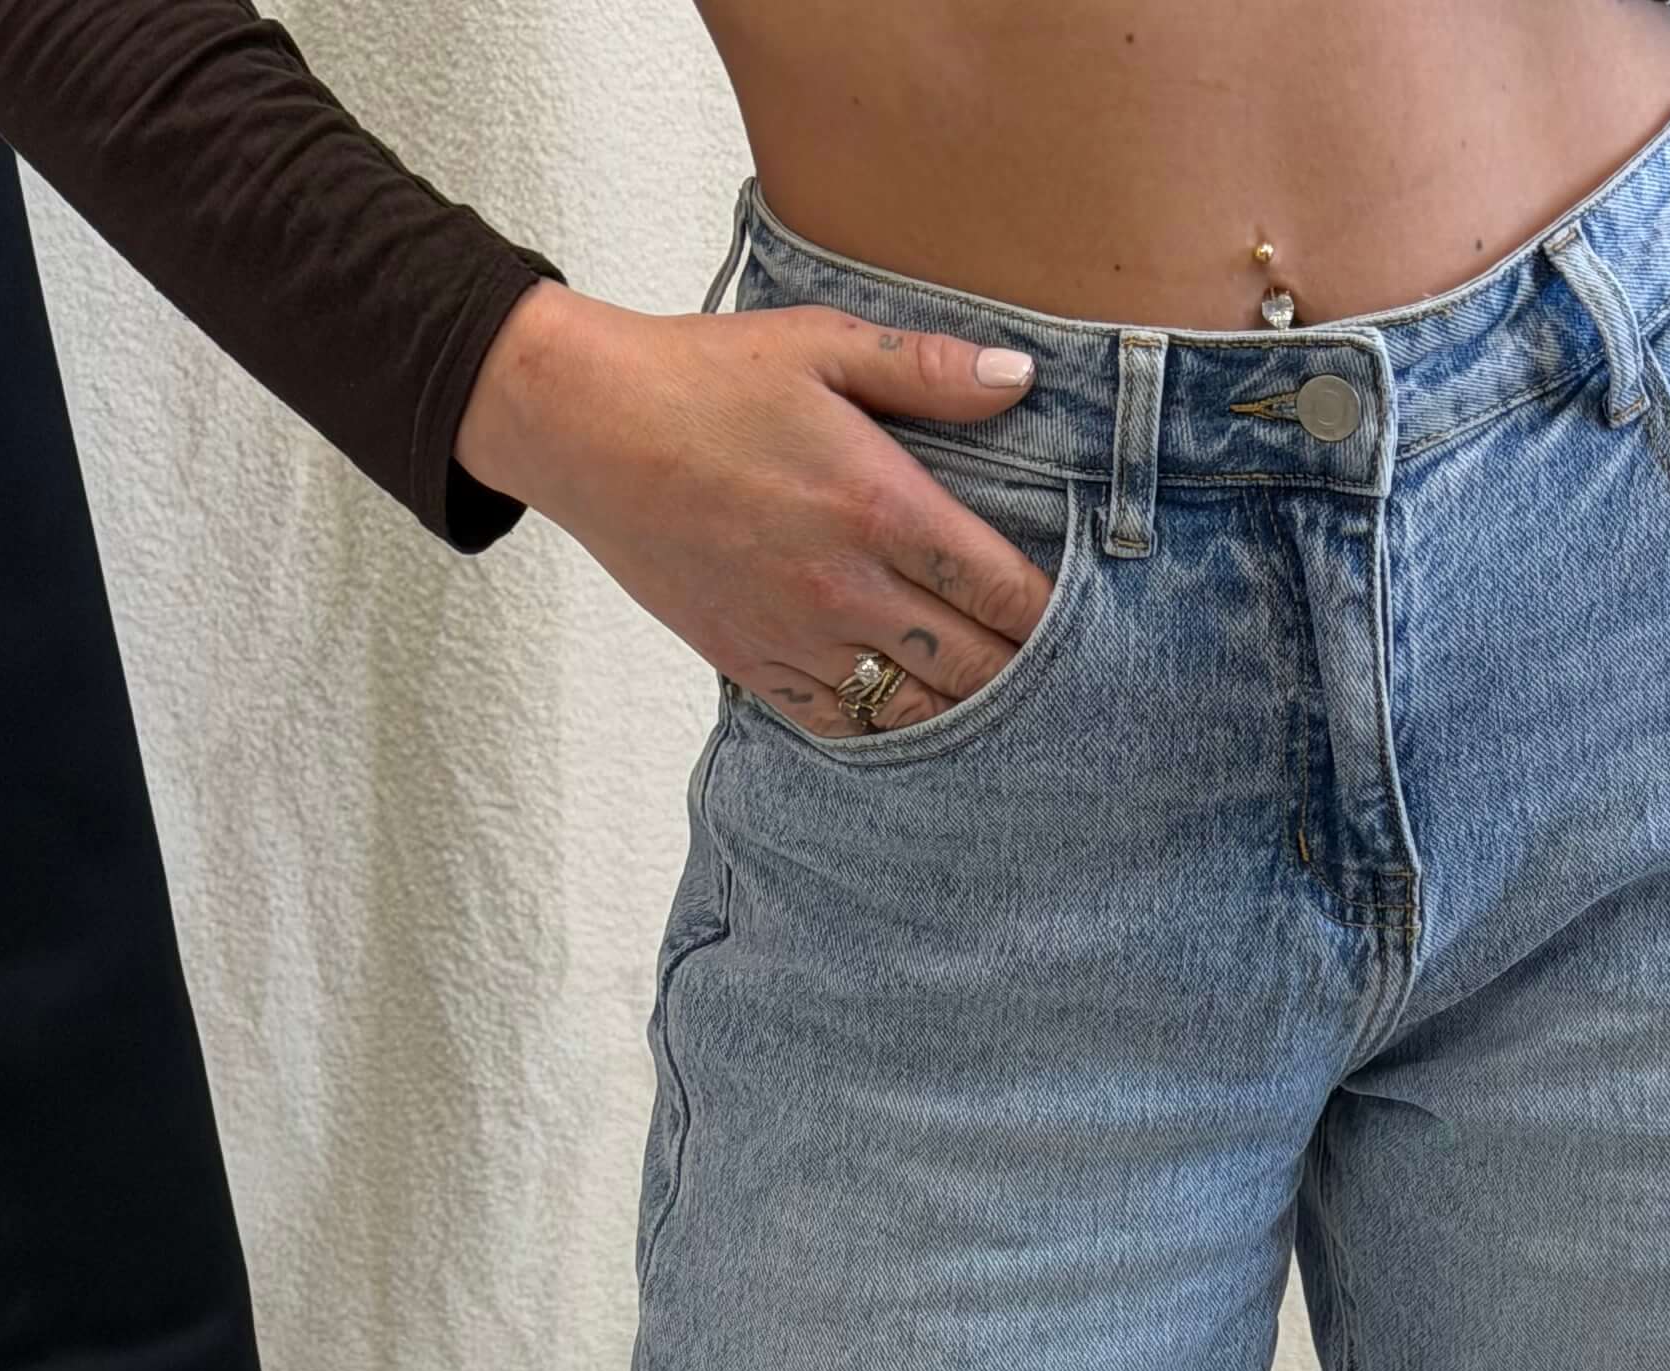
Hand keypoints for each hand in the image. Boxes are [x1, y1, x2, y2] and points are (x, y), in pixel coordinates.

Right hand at [456, 281, 1052, 731]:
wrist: (587, 426)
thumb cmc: (706, 375)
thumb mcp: (823, 344)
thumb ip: (929, 370)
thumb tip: (1022, 378)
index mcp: (878, 505)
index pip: (1003, 590)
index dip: (1054, 616)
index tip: (1082, 621)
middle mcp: (846, 587)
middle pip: (974, 665)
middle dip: (1026, 674)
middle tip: (1060, 678)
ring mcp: (797, 637)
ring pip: (914, 709)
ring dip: (964, 712)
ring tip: (1001, 708)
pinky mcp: (752, 665)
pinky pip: (843, 725)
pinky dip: (887, 726)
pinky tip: (916, 716)